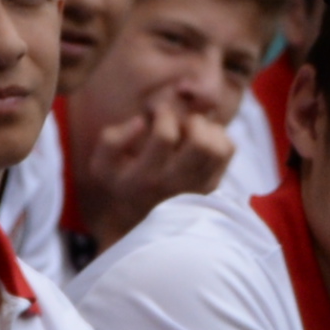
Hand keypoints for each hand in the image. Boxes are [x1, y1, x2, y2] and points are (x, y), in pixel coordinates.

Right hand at [73, 83, 232, 221]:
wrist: (137, 217)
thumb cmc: (120, 181)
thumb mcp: (102, 163)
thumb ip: (113, 139)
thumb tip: (142, 122)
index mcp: (144, 177)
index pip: (165, 136)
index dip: (162, 113)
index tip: (154, 112)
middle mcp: (174, 185)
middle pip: (201, 143)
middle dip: (191, 122)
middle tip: (178, 123)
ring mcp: (196, 189)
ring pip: (217, 147)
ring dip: (206, 129)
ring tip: (190, 131)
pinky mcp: (211, 187)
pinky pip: (227, 151)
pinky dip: (218, 136)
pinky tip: (200, 140)